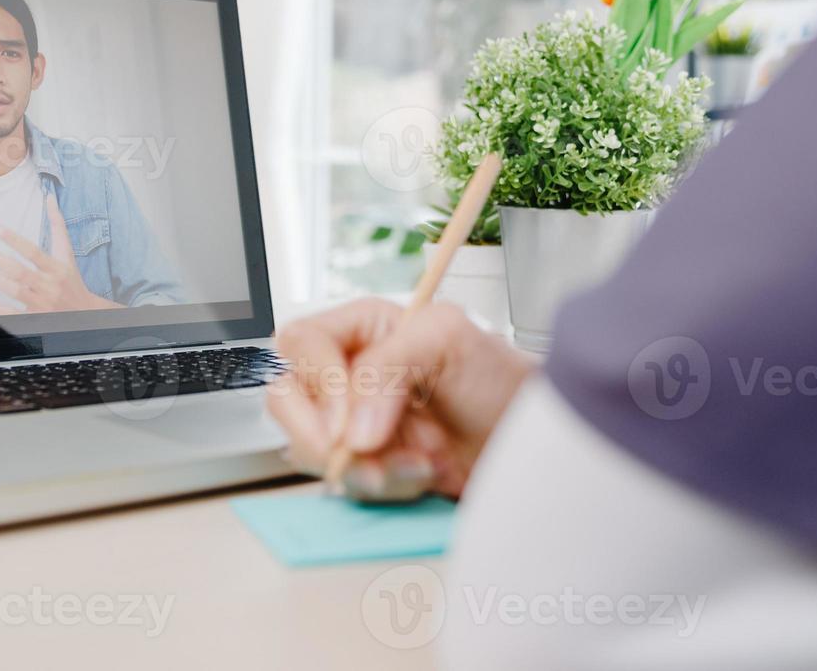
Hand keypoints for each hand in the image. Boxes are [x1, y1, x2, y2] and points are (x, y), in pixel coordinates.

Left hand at [0, 192, 121, 314]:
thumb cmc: (71, 279)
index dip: (16, 240)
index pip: (34, 253)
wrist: (84, 315)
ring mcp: (41, 305)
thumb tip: (49, 196)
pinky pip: (11, 315)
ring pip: (13, 291)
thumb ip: (57, 225)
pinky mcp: (34, 320)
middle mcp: (49, 286)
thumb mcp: (66, 252)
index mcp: (57, 268)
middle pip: (18, 271)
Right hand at [267, 298, 530, 501]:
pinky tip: (421, 476)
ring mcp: (356, 424)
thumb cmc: (498, 378)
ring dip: (363, 467)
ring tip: (416, 464)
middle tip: (358, 452)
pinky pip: (345, 484)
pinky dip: (383, 488)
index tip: (344, 421)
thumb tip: (352, 428)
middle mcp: (350, 374)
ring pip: (312, 450)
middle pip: (288, 398)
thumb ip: (386, 366)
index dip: (317, 382)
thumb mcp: (446, 340)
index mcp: (362, 329)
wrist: (528, 441)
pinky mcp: (370, 465)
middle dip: (320, 435)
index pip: (302, 343)